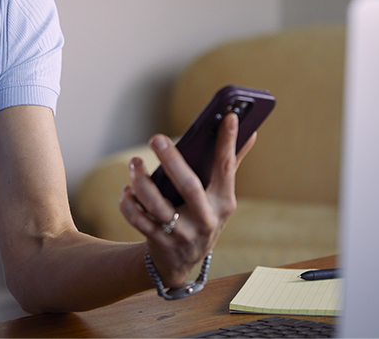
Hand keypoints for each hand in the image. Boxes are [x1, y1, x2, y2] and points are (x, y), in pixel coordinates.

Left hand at [119, 112, 256, 287]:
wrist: (182, 262)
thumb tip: (251, 132)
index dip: (228, 142)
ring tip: (135, 163)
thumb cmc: (202, 216)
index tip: (229, 116)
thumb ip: (232, 164)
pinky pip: (138, 220)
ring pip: (157, 205)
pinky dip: (129, 203)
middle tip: (156, 138)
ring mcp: (182, 233)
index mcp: (224, 203)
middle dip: (172, 160)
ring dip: (142, 181)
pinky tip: (128, 190)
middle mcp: (205, 219)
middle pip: (189, 186)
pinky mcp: (159, 242)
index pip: (227, 168)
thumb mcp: (220, 198)